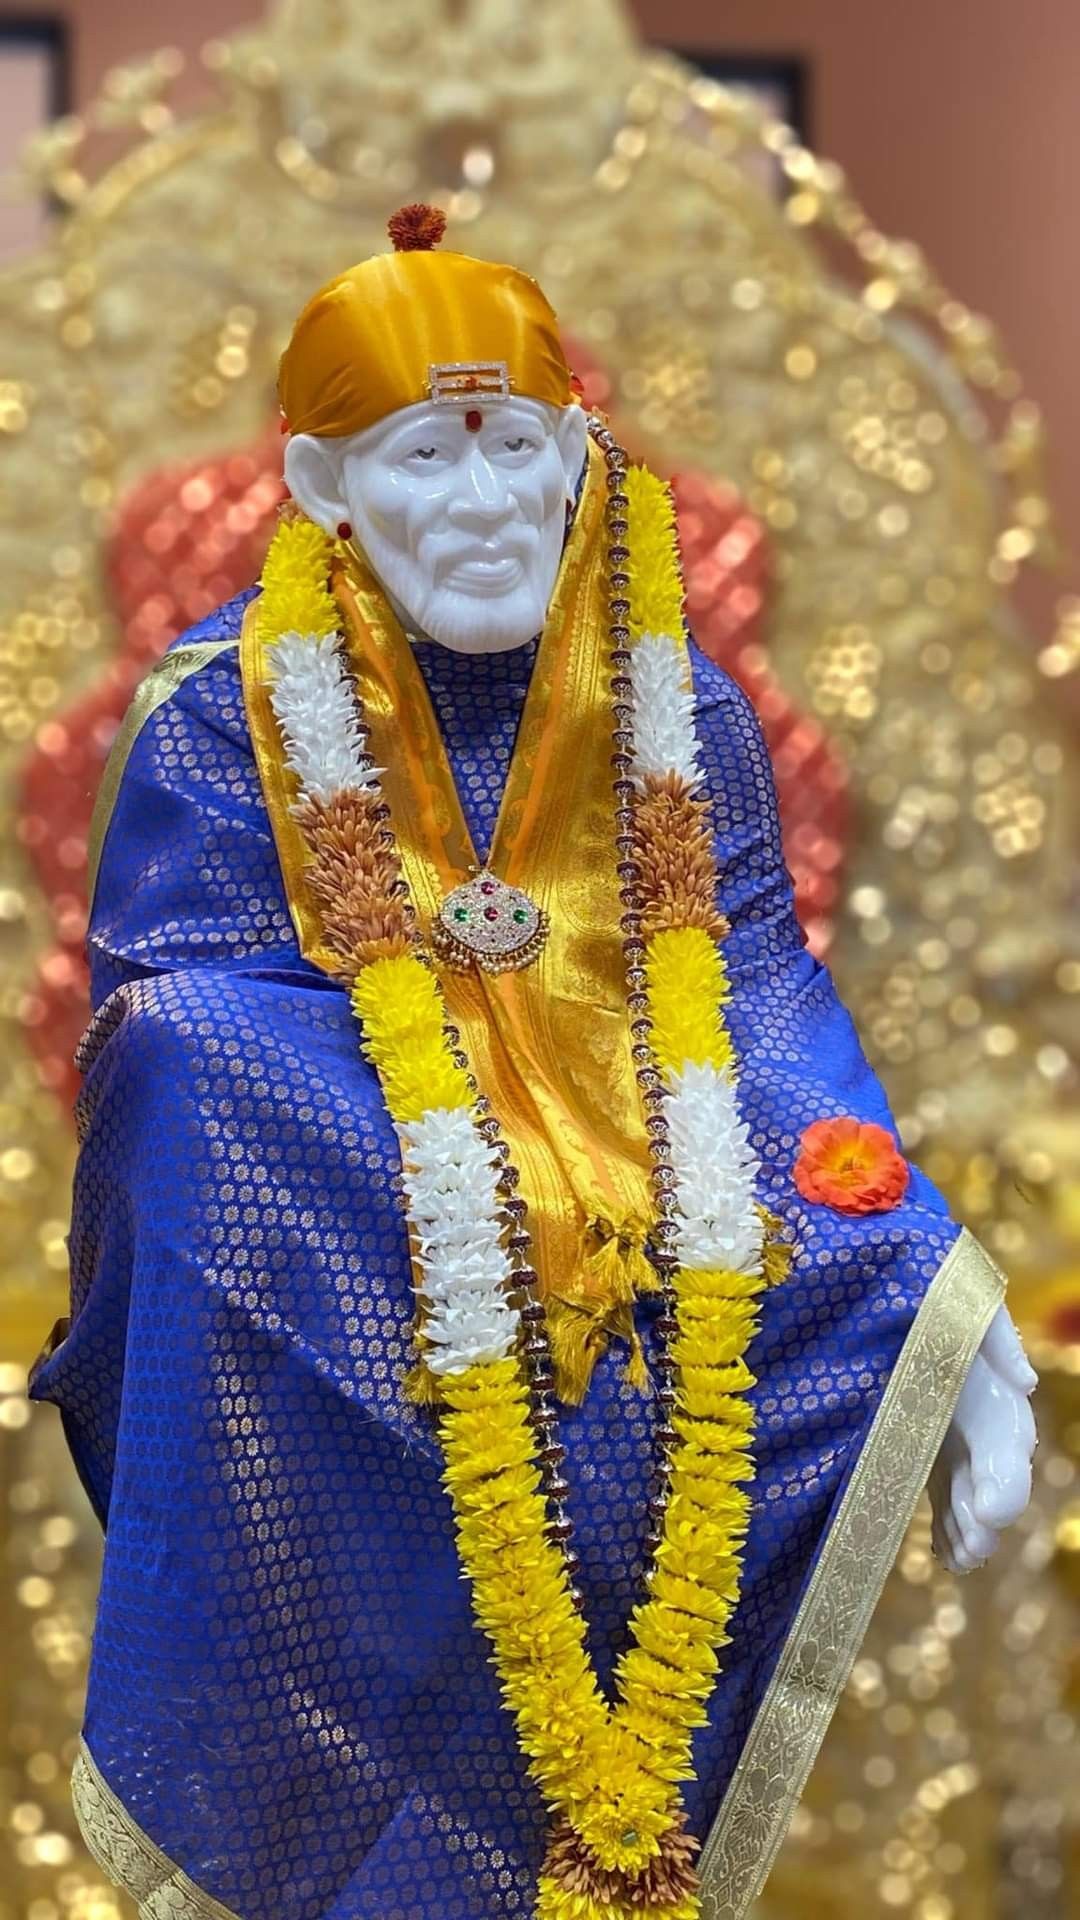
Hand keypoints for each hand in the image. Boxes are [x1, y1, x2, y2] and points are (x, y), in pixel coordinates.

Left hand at [928, 1305, 1037, 1574]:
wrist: (875, 1280)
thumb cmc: (919, 1282)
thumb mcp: (954, 1291)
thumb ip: (990, 1331)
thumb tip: (1024, 1381)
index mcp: (986, 1377)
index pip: (1007, 1434)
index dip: (1004, 1476)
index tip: (993, 1509)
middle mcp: (977, 1410)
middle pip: (993, 1471)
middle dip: (986, 1511)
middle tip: (976, 1545)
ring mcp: (952, 1432)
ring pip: (970, 1489)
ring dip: (968, 1527)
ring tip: (962, 1557)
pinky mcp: (925, 1447)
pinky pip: (943, 1492)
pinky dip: (946, 1525)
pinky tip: (945, 1554)